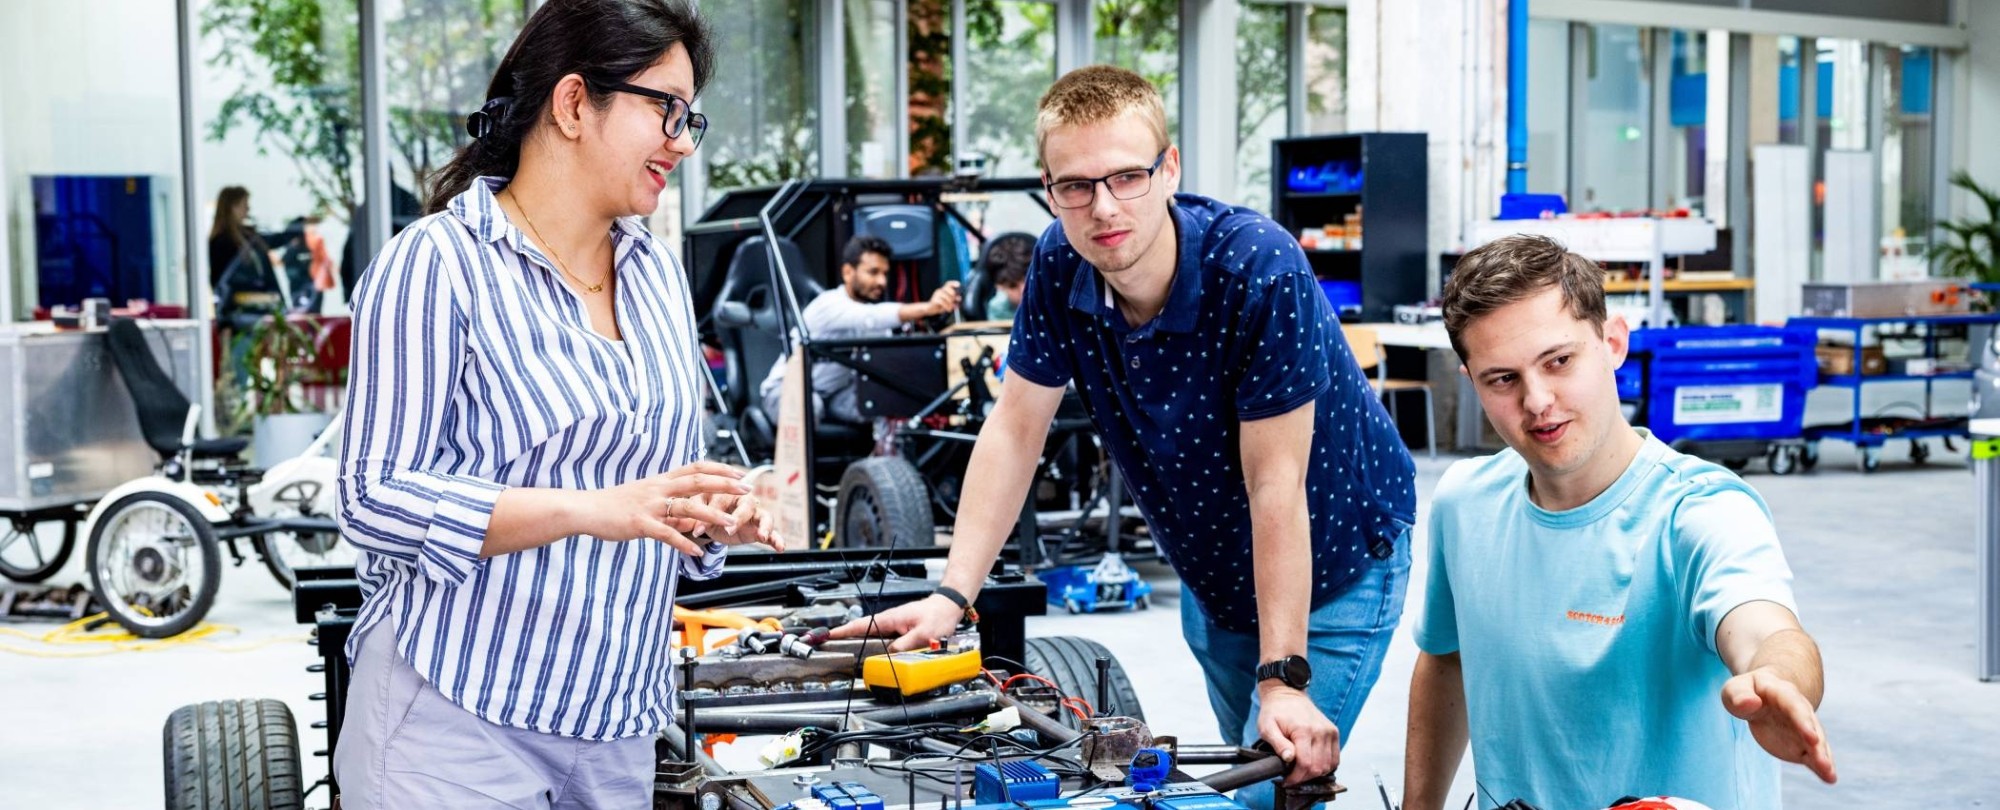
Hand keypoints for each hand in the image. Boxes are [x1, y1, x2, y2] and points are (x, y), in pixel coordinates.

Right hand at [581, 461, 747, 555]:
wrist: (588, 509)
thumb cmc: (617, 505)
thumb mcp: (647, 499)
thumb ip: (671, 506)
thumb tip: (693, 516)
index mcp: (662, 481)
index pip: (696, 468)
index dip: (719, 469)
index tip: (740, 473)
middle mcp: (659, 489)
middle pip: (697, 482)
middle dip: (725, 485)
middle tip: (747, 490)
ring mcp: (650, 506)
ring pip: (686, 507)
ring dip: (711, 516)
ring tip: (731, 524)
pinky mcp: (640, 524)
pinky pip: (666, 533)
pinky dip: (683, 543)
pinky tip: (697, 551)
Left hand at [691, 491, 782, 551]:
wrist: (708, 518)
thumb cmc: (702, 509)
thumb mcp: (695, 508)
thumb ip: (695, 513)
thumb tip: (693, 525)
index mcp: (725, 490)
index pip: (720, 499)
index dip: (710, 513)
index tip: (698, 530)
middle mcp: (743, 499)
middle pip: (746, 505)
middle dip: (739, 517)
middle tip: (729, 529)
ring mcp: (754, 513)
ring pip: (764, 516)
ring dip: (764, 525)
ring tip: (762, 535)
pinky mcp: (759, 526)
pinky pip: (772, 531)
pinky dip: (777, 538)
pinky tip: (780, 547)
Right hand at [827, 593, 961, 651]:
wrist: (947, 607)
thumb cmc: (937, 616)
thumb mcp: (924, 634)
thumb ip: (906, 645)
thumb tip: (890, 655)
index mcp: (890, 619)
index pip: (861, 625)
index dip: (843, 631)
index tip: (828, 635)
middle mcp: (888, 621)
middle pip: (860, 630)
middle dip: (843, 637)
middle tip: (827, 645)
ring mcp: (892, 625)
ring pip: (869, 634)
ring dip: (855, 640)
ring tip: (841, 650)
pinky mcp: (897, 629)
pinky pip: (879, 637)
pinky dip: (869, 642)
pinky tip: (867, 652)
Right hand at [929, 281, 962, 316]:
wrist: (930, 309)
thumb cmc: (939, 305)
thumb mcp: (948, 302)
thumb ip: (953, 300)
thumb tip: (959, 298)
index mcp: (943, 290)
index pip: (948, 284)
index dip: (954, 283)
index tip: (959, 285)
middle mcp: (940, 291)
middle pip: (950, 290)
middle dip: (953, 297)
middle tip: (954, 303)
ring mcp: (937, 295)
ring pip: (947, 297)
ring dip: (950, 304)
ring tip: (950, 308)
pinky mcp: (935, 300)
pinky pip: (943, 302)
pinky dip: (947, 306)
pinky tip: (947, 309)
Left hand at [1256, 684, 1339, 784]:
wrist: (1287, 694)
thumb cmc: (1275, 712)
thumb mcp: (1267, 727)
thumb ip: (1278, 744)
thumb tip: (1289, 759)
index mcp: (1304, 730)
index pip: (1305, 764)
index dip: (1296, 777)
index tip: (1286, 781)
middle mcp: (1321, 731)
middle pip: (1318, 767)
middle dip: (1304, 777)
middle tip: (1292, 777)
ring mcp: (1329, 732)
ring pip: (1328, 765)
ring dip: (1315, 773)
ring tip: (1301, 771)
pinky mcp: (1333, 732)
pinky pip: (1335, 758)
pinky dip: (1325, 766)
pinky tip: (1313, 765)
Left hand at [1722, 666, 1836, 782]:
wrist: (1761, 697)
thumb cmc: (1745, 692)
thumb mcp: (1734, 689)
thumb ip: (1739, 695)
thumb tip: (1751, 703)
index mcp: (1782, 693)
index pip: (1794, 706)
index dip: (1803, 722)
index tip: (1812, 738)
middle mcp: (1799, 711)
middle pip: (1810, 725)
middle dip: (1816, 741)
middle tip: (1822, 758)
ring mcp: (1802, 729)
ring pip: (1816, 743)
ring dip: (1823, 757)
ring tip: (1829, 774)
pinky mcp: (1801, 746)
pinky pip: (1812, 756)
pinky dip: (1821, 767)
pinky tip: (1830, 779)